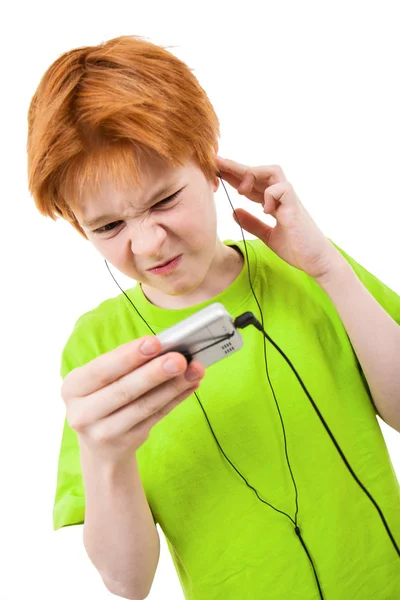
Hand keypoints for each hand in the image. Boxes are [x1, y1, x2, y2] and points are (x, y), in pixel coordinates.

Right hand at [61, 337, 204, 463]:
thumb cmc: (102, 395)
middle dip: (155, 372)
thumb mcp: (99, 379)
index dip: (129, 356)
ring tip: (194, 370)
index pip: (102, 370)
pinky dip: (176, 398)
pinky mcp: (128, 442)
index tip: (155, 342)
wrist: (98, 442)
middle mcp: (82, 413)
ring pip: (145, 406)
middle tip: (180, 359)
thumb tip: (162, 347)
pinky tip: (191, 384)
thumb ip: (124, 363)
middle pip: (124, 390)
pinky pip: (157, 416)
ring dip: (173, 386)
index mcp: (72, 388)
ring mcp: (105, 432)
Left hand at [217, 156, 342, 280]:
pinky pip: (283, 189)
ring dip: (254, 175)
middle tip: (216, 163)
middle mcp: (282, 196)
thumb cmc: (296, 248)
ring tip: (241, 190)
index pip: (252, 182)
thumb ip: (252, 223)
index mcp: (274, 202)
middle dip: (236, 167)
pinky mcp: (296, 207)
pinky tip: (265, 210)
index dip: (234, 176)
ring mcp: (290, 199)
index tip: (216, 171)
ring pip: (273, 171)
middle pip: (258, 171)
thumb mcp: (267, 236)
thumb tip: (234, 211)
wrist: (316, 261)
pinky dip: (270, 196)